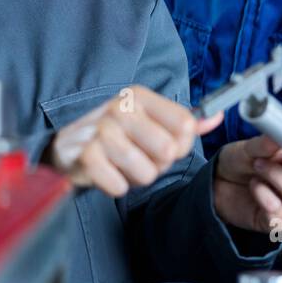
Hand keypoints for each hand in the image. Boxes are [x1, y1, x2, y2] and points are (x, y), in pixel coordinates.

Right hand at [47, 84, 221, 196]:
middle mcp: (120, 107)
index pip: (185, 125)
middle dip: (157, 164)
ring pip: (146, 172)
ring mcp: (101, 130)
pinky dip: (116, 186)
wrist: (64, 147)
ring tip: (121, 165)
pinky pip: (120, 186)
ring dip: (136, 177)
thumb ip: (185, 121)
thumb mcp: (148, 120)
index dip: (180, 145)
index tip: (163, 146)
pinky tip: (106, 173)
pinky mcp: (86, 155)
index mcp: (139, 96)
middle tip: (138, 158)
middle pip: (168, 151)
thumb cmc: (113, 135)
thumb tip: (216, 117)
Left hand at [213, 122, 281, 235]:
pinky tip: (253, 185)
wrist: (216, 185)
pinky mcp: (275, 221)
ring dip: (277, 174)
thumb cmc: (240, 164)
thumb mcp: (248, 148)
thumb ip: (264, 143)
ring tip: (257, 164)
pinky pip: (275, 209)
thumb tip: (278, 135)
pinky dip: (263, 194)